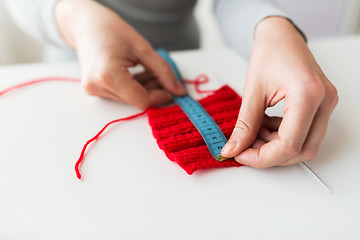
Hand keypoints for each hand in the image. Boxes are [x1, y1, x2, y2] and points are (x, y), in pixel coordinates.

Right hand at [55, 0, 185, 108]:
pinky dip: (134, 87)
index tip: (172, 90)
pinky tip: (138, 74)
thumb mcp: (142, 48)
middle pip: (135, 100)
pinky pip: (120, 95)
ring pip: (129, 99)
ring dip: (144, 89)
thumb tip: (178, 90)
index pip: (141, 99)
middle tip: (163, 77)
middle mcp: (97, 86)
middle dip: (153, 91)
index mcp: (108, 74)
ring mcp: (93, 89)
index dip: (160, 96)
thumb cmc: (110, 29)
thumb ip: (163, 71)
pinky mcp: (93, 89)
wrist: (85, 24)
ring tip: (149, 71)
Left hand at [221, 17, 338, 167]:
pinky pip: (306, 134)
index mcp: (308, 94)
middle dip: (271, 155)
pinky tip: (266, 126)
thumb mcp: (252, 91)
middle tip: (246, 148)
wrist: (281, 37)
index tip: (241, 155)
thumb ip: (244, 125)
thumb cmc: (269, 54)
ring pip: (306, 145)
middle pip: (302, 150)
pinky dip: (284, 137)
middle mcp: (324, 101)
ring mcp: (327, 104)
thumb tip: (233, 149)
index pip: (289, 144)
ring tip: (255, 132)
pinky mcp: (322, 106)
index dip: (263, 157)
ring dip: (277, 147)